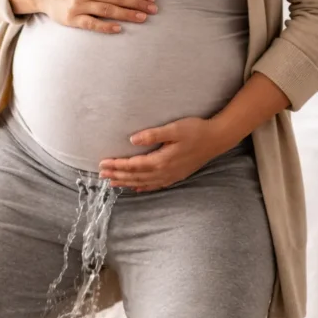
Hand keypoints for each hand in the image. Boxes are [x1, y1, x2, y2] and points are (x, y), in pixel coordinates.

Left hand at [98, 116, 228, 191]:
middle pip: (135, 176)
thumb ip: (153, 134)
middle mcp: (164, 171)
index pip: (133, 165)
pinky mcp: (176, 175)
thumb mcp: (174, 129)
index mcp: (161, 160)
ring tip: (112, 183)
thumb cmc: (196, 130)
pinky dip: (143, 187)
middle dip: (117, 175)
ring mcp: (171, 176)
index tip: (103, 164)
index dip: (117, 165)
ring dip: (127, 182)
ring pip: (143, 182)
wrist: (217, 139)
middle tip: (101, 175)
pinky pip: (155, 185)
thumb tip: (132, 140)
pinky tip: (136, 188)